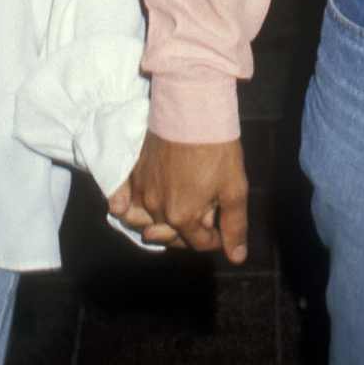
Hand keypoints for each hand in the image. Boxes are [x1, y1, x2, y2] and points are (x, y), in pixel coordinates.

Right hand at [111, 131, 248, 261]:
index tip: (223, 224)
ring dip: (161, 225)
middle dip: (191, 231)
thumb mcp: (234, 187)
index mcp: (182, 216)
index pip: (200, 243)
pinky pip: (126, 202)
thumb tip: (237, 257)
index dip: (216, 237)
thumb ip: (234, 225)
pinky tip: (139, 207)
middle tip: (205, 213)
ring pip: (145, 222)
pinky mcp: (133, 172)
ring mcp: (141, 190)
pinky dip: (131, 209)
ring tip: (177, 213)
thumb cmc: (216, 146)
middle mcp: (156, 209)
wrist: (191, 107)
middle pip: (173, 236)